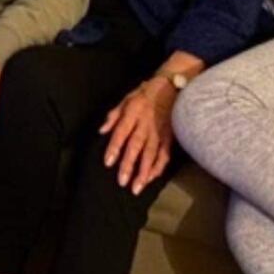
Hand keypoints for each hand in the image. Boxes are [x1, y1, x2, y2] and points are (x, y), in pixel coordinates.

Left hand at [99, 78, 174, 194]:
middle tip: (122, 181)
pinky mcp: (170, 136)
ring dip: (144, 171)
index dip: (115, 147)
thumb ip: (114, 115)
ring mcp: (160, 131)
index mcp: (134, 113)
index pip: (122, 131)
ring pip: (151, 153)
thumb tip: (101, 131)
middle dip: (129, 164)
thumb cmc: (145, 93)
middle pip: (137, 145)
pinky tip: (151, 178)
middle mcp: (147, 123)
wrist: (172, 86)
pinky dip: (158, 167)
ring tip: (136, 187)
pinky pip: (165, 154)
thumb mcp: (126, 98)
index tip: (108, 162)